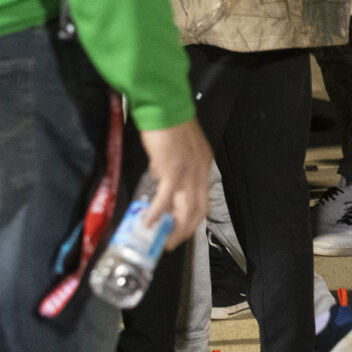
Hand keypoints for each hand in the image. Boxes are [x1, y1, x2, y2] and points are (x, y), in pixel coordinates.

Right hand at [138, 119, 211, 244]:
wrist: (165, 108)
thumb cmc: (169, 127)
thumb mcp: (178, 150)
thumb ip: (173, 166)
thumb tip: (160, 179)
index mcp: (203, 167)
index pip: (203, 200)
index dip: (193, 219)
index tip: (180, 231)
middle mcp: (200, 172)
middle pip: (198, 210)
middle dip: (185, 230)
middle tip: (170, 243)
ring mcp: (188, 172)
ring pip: (186, 208)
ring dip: (174, 228)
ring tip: (161, 241)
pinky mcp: (172, 169)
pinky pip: (166, 197)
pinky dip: (157, 212)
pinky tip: (148, 223)